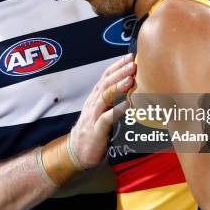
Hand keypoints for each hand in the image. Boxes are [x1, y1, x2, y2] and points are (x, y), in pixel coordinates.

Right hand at [70, 54, 135, 168]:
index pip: (106, 77)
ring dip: (117, 87)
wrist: (76, 152)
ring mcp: (93, 116)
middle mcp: (93, 103)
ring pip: (104, 98)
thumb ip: (112, 100)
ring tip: (130, 80)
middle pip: (106, 83)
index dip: (117, 66)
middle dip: (119, 72)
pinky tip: (126, 106)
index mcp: (95, 97)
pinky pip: (106, 119)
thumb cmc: (93, 130)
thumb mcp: (101, 111)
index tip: (130, 57)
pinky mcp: (96, 131)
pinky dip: (116, 111)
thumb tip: (133, 89)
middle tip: (133, 64)